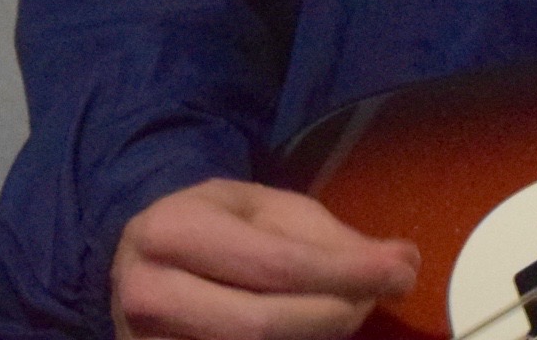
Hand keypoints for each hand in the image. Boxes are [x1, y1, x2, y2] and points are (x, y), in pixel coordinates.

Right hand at [111, 179, 417, 339]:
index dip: (346, 273)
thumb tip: (402, 263)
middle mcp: (147, 293)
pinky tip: (314, 336)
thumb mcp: (263, 210)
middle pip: (263, 324)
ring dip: (317, 339)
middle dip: (336, 314)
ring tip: (345, 312)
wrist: (132, 264)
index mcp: (171, 231)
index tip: (403, 273)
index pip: (276, 264)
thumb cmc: (211, 228)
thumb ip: (327, 237)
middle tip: (376, 298)